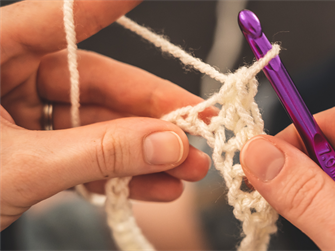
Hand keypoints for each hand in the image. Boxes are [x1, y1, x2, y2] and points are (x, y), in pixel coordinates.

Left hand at [0, 1, 212, 229]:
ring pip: (98, 125)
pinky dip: (120, 173)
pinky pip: (85, 155)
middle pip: (95, 83)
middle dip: (151, 113)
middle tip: (199, 128)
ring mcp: (21, 118)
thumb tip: (168, 143)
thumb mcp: (18, 169)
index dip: (105, 4)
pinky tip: (157, 187)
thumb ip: (96, 152)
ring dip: (146, 150)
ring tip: (189, 170)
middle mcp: (5, 79)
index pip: (56, 18)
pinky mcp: (32, 151)